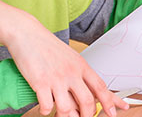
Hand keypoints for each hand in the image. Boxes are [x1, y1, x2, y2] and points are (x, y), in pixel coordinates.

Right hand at [6, 23, 127, 116]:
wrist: (27, 34)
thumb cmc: (46, 45)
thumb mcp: (69, 57)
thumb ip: (78, 73)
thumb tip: (84, 91)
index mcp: (81, 66)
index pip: (101, 87)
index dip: (110, 102)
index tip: (114, 112)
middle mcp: (72, 73)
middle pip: (87, 101)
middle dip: (87, 115)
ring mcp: (56, 78)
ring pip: (68, 108)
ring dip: (65, 116)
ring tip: (61, 114)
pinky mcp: (40, 82)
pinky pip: (47, 106)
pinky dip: (46, 111)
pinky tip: (45, 107)